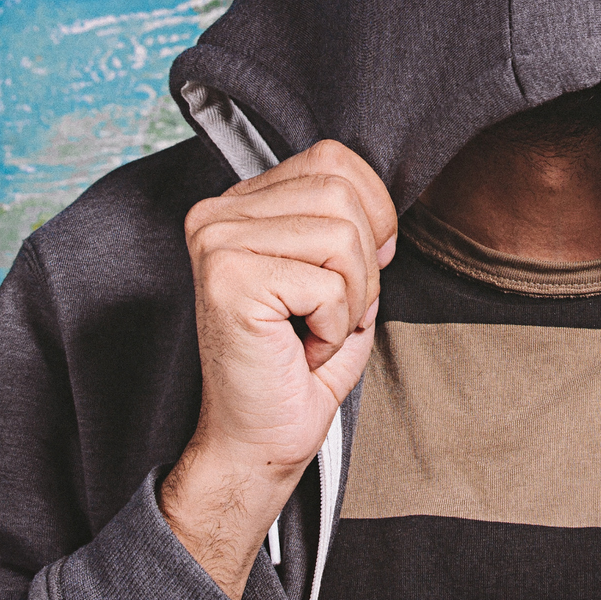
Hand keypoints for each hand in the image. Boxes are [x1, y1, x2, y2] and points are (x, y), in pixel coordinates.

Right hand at [159, 140, 395, 599]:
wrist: (259, 441)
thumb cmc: (300, 365)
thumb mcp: (337, 277)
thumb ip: (351, 223)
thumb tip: (383, 202)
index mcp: (240, 203)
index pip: (334, 159)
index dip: (371, 214)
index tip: (352, 274)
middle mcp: (217, 213)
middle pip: (342, 193)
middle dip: (362, 266)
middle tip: (328, 316)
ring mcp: (216, 243)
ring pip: (341, 237)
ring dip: (349, 300)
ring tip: (313, 332)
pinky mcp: (227, 280)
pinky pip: (328, 285)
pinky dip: (334, 328)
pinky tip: (300, 350)